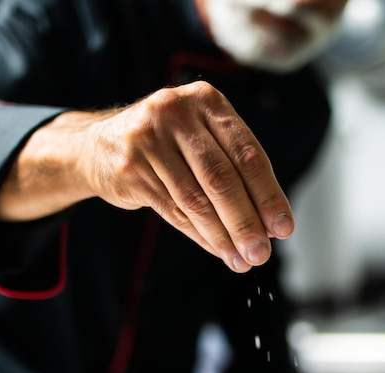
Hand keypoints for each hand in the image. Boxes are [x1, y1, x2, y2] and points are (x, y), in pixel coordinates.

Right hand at [0, 82, 293, 272]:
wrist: (100, 146)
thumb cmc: (169, 147)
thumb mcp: (203, 143)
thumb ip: (236, 174)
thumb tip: (270, 227)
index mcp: (207, 100)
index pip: (247, 154)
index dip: (268, 195)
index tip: (284, 229)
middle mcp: (177, 111)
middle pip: (222, 178)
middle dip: (246, 222)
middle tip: (262, 254)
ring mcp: (148, 137)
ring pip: (196, 199)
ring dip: (223, 236)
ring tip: (241, 261)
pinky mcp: (129, 167)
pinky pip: (173, 210)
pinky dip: (199, 235)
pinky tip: (217, 250)